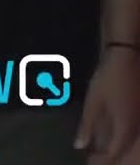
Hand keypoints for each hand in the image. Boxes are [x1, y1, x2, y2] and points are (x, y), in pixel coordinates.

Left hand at [77, 46, 139, 161]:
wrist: (127, 58)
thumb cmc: (108, 80)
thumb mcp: (93, 103)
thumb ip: (87, 126)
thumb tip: (79, 146)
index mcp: (125, 127)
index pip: (114, 153)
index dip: (102, 161)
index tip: (90, 162)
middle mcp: (137, 127)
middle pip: (124, 150)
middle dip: (109, 157)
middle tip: (93, 158)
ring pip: (130, 142)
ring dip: (116, 147)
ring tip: (99, 150)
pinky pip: (133, 131)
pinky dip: (121, 137)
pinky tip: (111, 135)